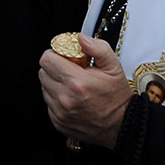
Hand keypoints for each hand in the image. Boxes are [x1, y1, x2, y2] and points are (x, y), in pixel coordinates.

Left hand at [38, 33, 132, 148]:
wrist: (122, 125)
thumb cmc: (117, 97)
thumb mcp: (113, 67)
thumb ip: (97, 48)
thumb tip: (81, 38)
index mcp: (77, 82)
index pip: (47, 60)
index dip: (54, 54)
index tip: (64, 56)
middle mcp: (65, 98)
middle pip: (43, 73)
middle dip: (54, 68)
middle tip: (69, 70)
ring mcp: (60, 112)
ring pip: (44, 88)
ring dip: (54, 83)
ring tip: (72, 85)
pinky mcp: (58, 122)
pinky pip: (48, 104)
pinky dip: (56, 99)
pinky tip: (71, 98)